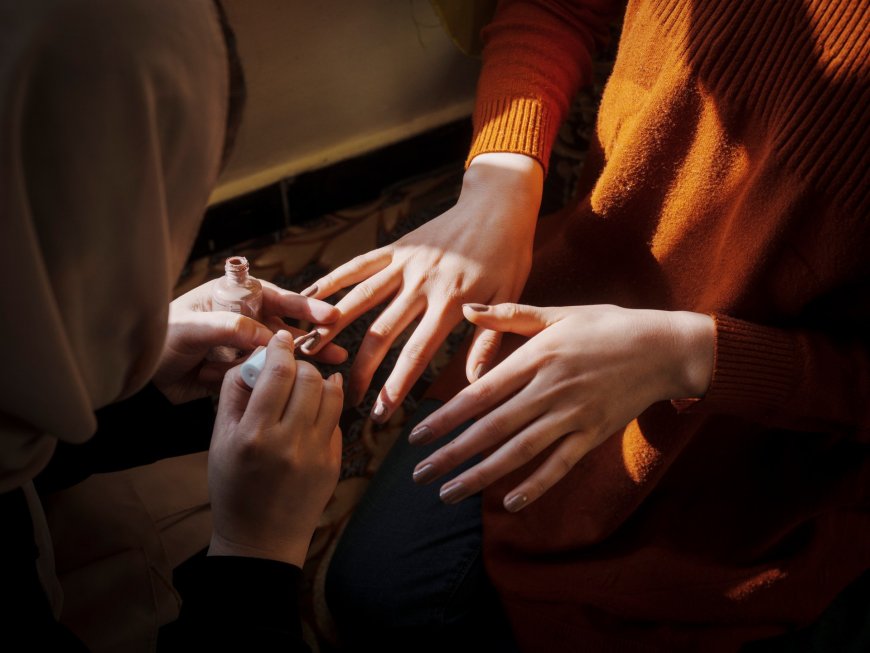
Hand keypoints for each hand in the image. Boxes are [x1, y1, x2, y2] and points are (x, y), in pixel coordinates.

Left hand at [153, 278, 347, 403]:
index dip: (303, 306)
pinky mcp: (238, 373)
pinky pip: (265, 376)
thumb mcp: (192, 328)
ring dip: (305, 358)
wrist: (136, 372)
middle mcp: (243, 320)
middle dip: (313, 334)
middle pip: (285, 326)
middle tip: (339, 340)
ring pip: (280, 353)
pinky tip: (303, 385)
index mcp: (233, 298)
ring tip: (334, 363)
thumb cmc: (160, 337)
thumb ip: (230, 328)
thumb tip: (267, 337)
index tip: (328, 315)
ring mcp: (242, 348)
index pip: (275, 298)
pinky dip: (281, 379)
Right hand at [207, 330, 343, 566]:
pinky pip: (336, 419)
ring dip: (319, 380)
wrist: (261, 540)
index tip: (280, 339)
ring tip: (305, 384)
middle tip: (289, 367)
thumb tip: (255, 358)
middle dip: (299, 364)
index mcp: (254, 435)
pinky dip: (327, 405)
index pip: (278, 372)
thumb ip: (234, 394)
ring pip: (331, 394)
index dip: (281, 348)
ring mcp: (316, 454)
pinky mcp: (333, 463)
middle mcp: (288, 443)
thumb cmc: (233, 488)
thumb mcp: (219, 440)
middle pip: (308, 378)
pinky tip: (314, 408)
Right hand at [300, 153, 543, 420]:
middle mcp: (422, 284)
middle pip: (381, 333)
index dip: (396, 386)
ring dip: (332, 327)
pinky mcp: (397, 248)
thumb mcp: (509, 298)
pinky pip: (359, 265)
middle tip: (347, 399)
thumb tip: (474, 385)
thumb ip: (488, 342)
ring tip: (309, 351)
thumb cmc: (509, 255)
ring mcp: (405, 263)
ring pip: (360, 299)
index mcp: (451, 302)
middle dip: (361, 370)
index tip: (380, 414)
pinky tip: (308, 295)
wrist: (498, 204)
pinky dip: (333, 280)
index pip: (417, 353)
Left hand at [409, 303, 713, 511]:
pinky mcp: (594, 434)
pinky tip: (510, 505)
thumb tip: (467, 310)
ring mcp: (572, 415)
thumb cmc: (607, 326)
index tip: (416, 436)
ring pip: (518, 452)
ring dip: (481, 476)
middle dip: (452, 454)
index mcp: (535, 358)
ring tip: (448, 494)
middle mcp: (548, 390)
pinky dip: (536, 486)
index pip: (479, 395)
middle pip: (491, 428)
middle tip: (418, 474)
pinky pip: (560, 465)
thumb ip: (510, 316)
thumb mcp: (557, 314)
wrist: (664, 348)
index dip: (446, 418)